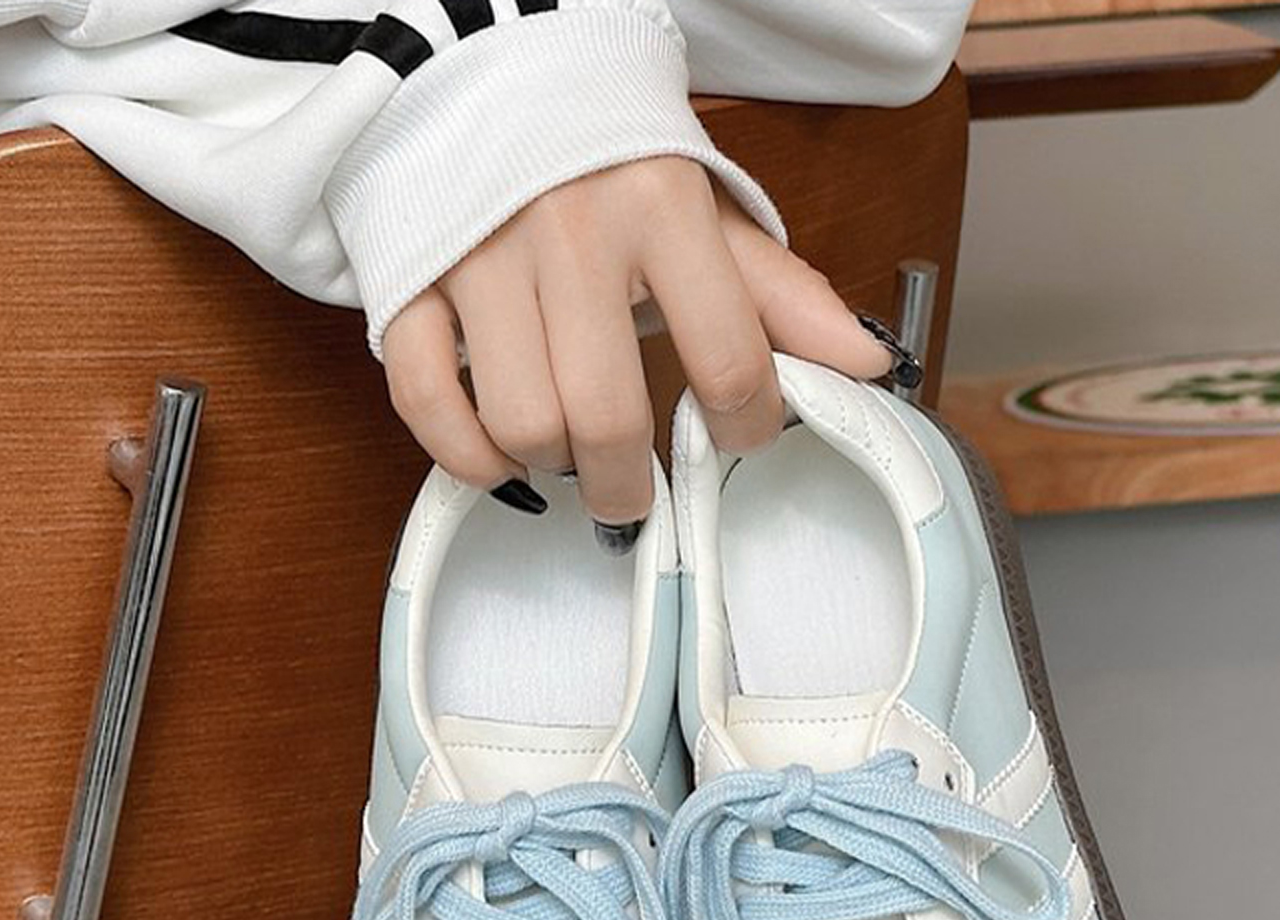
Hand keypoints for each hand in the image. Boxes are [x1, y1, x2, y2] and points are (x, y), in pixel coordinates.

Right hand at [381, 156, 897, 531]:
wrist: (482, 65)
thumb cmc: (603, 158)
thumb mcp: (703, 209)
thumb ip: (780, 295)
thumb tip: (869, 367)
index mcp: (659, 205)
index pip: (729, 361)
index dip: (746, 425)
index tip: (738, 435)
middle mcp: (568, 230)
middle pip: (608, 418)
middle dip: (630, 484)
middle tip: (636, 493)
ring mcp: (480, 255)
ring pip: (523, 422)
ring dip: (552, 465)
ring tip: (568, 453)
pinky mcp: (410, 278)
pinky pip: (428, 401)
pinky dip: (466, 455)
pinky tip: (499, 458)